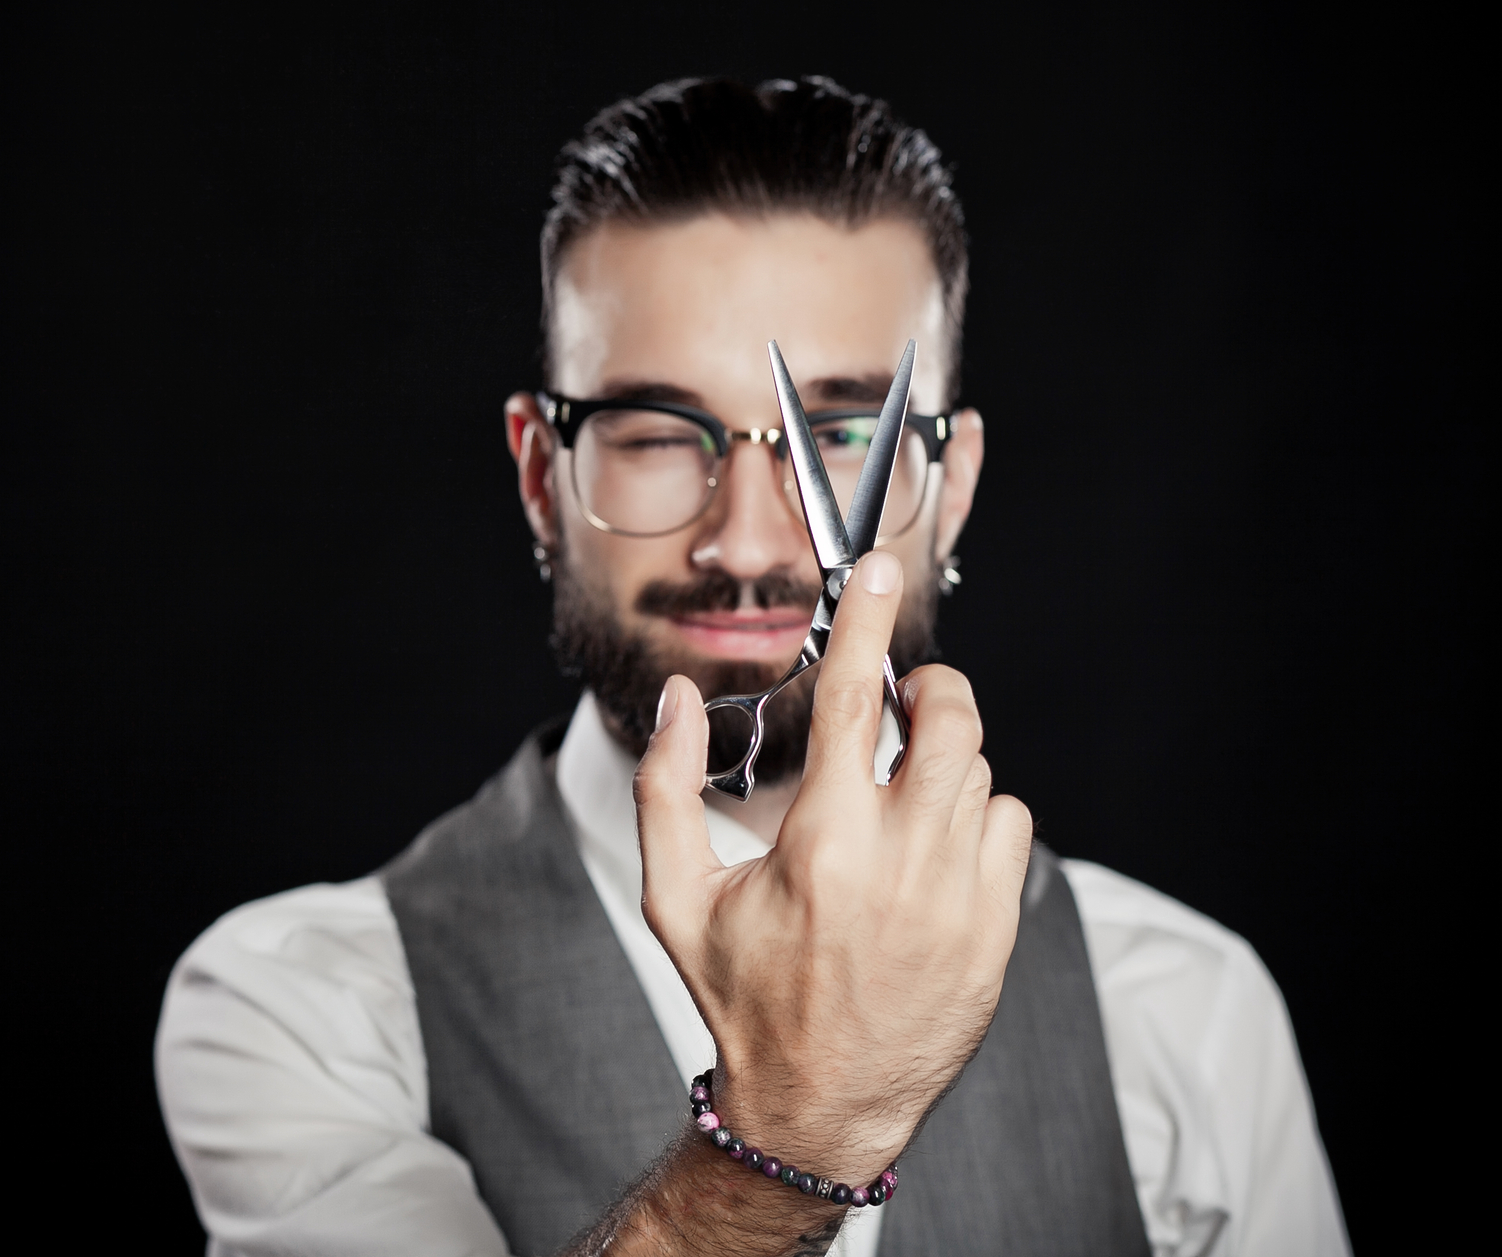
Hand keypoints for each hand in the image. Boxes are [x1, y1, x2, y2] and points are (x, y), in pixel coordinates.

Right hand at [635, 550, 1031, 1188]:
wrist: (818, 1106)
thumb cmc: (741, 997)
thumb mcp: (675, 896)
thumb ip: (666, 787)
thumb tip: (680, 700)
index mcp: (821, 845)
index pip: (856, 701)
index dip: (870, 623)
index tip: (879, 572)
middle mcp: (902, 865)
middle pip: (951, 723)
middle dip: (933, 688)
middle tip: (906, 695)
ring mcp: (961, 900)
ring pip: (981, 776)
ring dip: (946, 760)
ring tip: (902, 790)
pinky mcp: (997, 932)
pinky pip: (1012, 829)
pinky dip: (979, 817)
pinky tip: (934, 845)